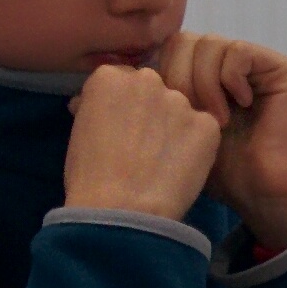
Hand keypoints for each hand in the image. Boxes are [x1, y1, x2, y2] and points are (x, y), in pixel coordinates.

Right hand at [65, 64, 221, 220]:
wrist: (123, 210)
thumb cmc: (90, 177)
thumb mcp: (79, 132)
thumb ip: (95, 107)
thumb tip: (93, 103)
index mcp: (109, 77)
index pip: (122, 80)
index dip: (122, 107)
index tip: (119, 130)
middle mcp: (147, 79)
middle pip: (153, 90)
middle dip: (150, 111)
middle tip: (142, 146)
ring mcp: (180, 101)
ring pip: (180, 110)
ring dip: (174, 128)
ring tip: (162, 162)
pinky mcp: (207, 124)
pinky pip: (203, 130)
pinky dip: (197, 146)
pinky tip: (182, 168)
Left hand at [155, 33, 286, 252]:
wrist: (264, 194)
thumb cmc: (219, 174)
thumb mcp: (171, 137)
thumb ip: (147, 108)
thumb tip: (93, 91)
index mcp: (201, 75)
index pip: (166, 50)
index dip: (159, 77)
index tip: (165, 117)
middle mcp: (226, 64)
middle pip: (183, 41)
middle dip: (179, 78)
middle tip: (189, 116)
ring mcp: (254, 65)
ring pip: (209, 43)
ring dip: (205, 83)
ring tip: (216, 119)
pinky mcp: (279, 68)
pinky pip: (238, 51)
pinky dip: (231, 79)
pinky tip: (239, 106)